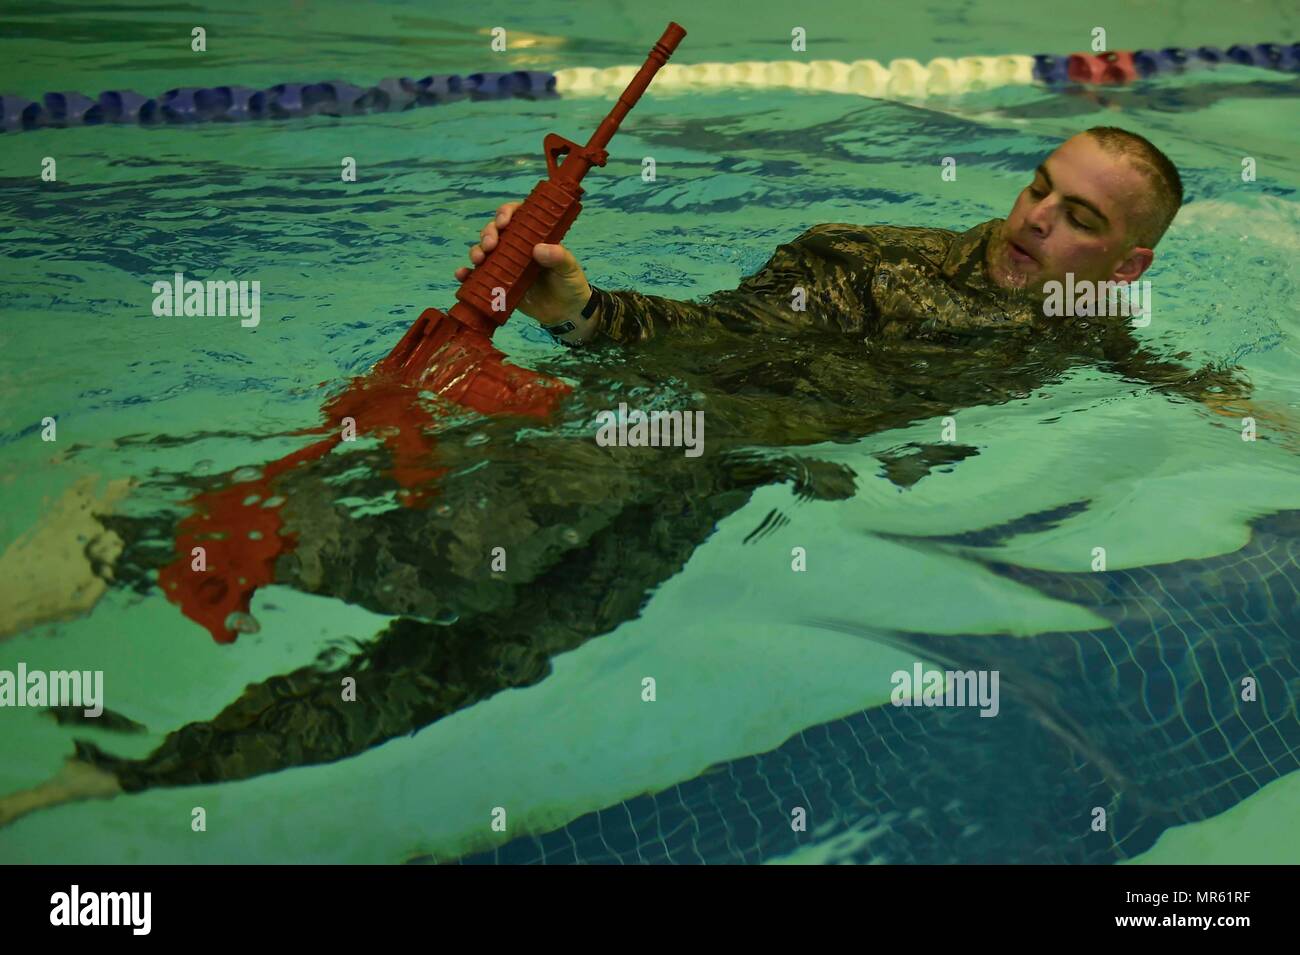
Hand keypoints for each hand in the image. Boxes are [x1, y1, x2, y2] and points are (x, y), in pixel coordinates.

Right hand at [455, 202, 592, 325]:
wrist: (566, 313)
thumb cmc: (570, 283)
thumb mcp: (569, 268)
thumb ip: (559, 257)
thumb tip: (539, 249)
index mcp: (534, 236)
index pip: (517, 215)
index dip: (506, 213)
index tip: (504, 222)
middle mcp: (517, 246)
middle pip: (495, 231)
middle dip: (488, 234)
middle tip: (490, 246)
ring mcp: (506, 264)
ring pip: (484, 250)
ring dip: (476, 251)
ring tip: (479, 260)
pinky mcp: (499, 283)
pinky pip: (479, 276)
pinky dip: (467, 274)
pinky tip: (462, 275)